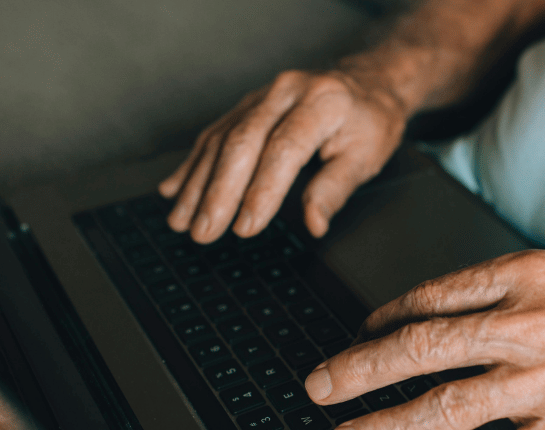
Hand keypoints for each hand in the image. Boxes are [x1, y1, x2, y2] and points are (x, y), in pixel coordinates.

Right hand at [158, 67, 407, 243]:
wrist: (367, 82)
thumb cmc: (369, 122)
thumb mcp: (366, 156)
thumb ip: (335, 190)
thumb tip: (314, 224)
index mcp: (322, 102)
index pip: (284, 149)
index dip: (261, 190)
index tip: (246, 227)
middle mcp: (286, 92)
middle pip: (242, 142)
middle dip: (218, 192)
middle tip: (204, 231)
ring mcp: (262, 95)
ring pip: (220, 139)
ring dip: (197, 184)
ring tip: (182, 220)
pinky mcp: (247, 104)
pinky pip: (214, 134)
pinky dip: (193, 166)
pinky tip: (174, 191)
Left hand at [304, 250, 544, 429]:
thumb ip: (497, 293)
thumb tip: (427, 314)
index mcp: (522, 278)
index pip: (432, 298)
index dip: (383, 321)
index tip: (357, 336)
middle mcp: (528, 325)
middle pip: (421, 350)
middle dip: (360, 372)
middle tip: (319, 390)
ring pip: (447, 407)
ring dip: (387, 429)